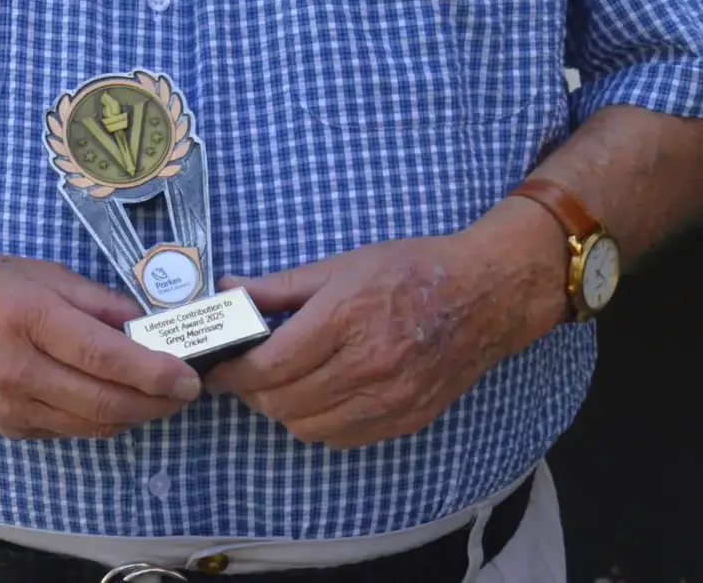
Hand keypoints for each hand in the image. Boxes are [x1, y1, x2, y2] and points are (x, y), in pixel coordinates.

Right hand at [0, 250, 201, 439]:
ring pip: (91, 424)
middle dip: (155, 402)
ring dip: (135, 415)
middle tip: (187, 391)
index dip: (153, 371)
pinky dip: (102, 418)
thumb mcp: (42, 273)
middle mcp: (16, 368)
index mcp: (27, 318)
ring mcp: (9, 405)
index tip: (189, 375)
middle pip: (103, 401)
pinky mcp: (8, 426)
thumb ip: (98, 301)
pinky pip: (70, 430)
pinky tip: (118, 400)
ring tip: (161, 396)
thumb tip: (150, 324)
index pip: (103, 356)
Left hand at [202, 199, 566, 447]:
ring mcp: (390, 398)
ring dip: (282, 411)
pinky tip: (315, 398)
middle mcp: (368, 365)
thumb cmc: (410, 271)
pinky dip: (319, 424)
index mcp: (345, 318)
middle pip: (284, 402)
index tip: (218, 369)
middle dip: (252, 393)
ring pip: (309, 427)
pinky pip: (344, 438)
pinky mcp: (406, 418)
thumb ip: (279, 287)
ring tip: (277, 386)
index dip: (235, 373)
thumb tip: (228, 291)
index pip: (271, 365)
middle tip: (243, 376)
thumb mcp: (340, 265)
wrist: (483, 295)